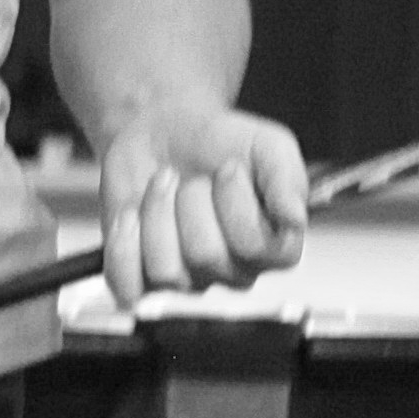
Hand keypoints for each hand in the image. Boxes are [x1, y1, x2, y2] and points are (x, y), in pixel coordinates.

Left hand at [93, 104, 308, 309]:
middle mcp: (234, 270)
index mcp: (274, 247)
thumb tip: (295, 218)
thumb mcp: (268, 144)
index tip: (228, 166)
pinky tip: (130, 215)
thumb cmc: (222, 141)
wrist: (164, 130)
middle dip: (190, 201)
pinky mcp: (141, 275)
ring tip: (162, 184)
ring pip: (165, 270)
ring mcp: (188, 277)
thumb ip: (287, 177)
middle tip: (191, 177)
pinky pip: (128, 287)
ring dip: (156, 213)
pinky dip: (123, 247)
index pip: (255, 248)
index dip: (235, 203)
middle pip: (206, 257)